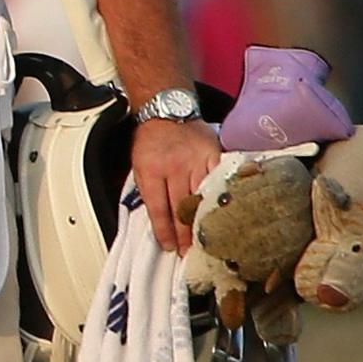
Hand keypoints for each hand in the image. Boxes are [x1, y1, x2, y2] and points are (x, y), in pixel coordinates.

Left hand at [131, 117, 221, 255]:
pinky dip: (220, 198)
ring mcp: (196, 160)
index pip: (159, 209)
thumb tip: (159, 221)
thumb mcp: (138, 166)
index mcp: (151, 171)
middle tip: (190, 252)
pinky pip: (219, 181)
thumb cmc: (150, 140)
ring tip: (207, 238)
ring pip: (202, 198)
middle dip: (186, 234)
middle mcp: (174, 167)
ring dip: (204, 220)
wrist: (166, 110)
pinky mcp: (214, 154)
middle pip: (182, 208)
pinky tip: (224, 212)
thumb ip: (149, 191)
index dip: (165, 232)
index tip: (170, 247)